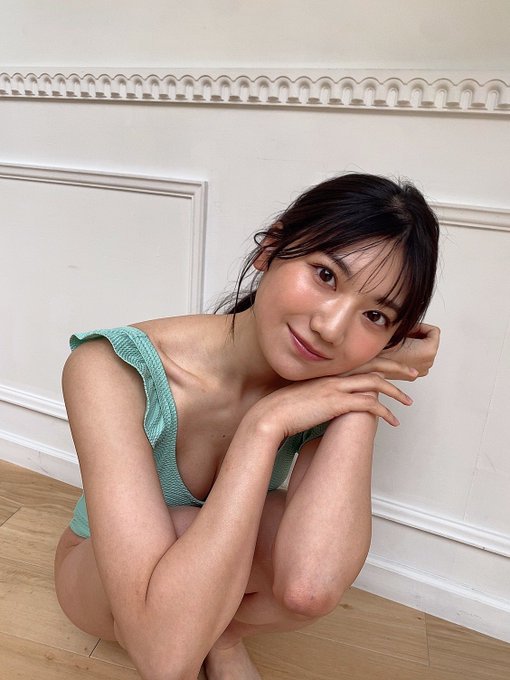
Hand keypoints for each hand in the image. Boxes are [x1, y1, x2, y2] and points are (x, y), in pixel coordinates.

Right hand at [248, 372, 412, 439]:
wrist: (269, 415)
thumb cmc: (281, 409)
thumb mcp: (302, 396)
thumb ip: (318, 394)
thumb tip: (327, 402)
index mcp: (327, 373)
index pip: (360, 362)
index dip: (379, 363)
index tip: (394, 367)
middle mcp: (334, 376)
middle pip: (373, 367)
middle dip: (396, 370)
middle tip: (413, 374)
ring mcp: (336, 389)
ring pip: (375, 384)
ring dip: (396, 392)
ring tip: (408, 402)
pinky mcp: (337, 404)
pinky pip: (369, 405)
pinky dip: (384, 412)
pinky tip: (392, 421)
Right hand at [345, 323, 440, 380]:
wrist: (369, 365)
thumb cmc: (382, 349)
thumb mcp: (398, 327)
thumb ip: (410, 322)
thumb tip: (411, 315)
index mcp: (429, 350)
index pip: (433, 331)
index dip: (419, 326)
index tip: (407, 328)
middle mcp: (428, 362)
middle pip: (429, 340)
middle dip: (417, 335)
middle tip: (401, 335)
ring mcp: (422, 370)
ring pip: (423, 349)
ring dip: (413, 343)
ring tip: (398, 343)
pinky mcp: (414, 374)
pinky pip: (417, 358)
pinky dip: (410, 352)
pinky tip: (398, 351)